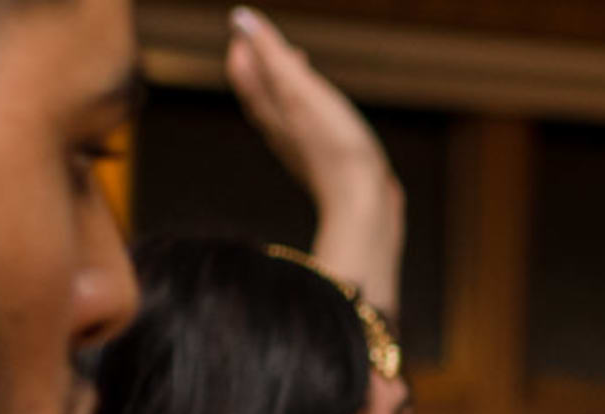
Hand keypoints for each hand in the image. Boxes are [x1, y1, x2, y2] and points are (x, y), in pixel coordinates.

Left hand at [227, 7, 401, 297]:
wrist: (363, 205)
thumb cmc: (334, 148)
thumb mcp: (300, 90)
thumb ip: (272, 54)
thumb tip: (240, 18)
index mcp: (269, 110)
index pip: (244, 72)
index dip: (245, 46)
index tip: (250, 26)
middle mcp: (279, 130)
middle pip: (260, 90)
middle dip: (262, 62)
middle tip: (269, 40)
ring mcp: (301, 147)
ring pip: (283, 108)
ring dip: (286, 83)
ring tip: (298, 63)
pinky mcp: (325, 159)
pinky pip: (307, 125)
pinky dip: (308, 105)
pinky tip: (325, 105)